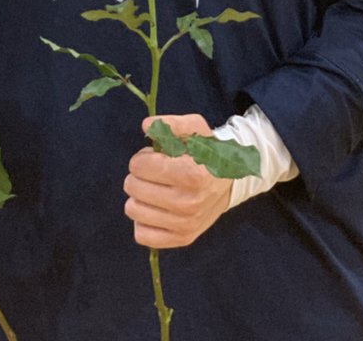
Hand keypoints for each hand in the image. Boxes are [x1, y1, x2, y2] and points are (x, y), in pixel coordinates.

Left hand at [124, 113, 231, 248]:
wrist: (228, 182)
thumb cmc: (207, 152)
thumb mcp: (195, 128)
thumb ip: (171, 124)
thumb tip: (146, 126)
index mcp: (192, 174)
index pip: (140, 166)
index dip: (142, 157)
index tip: (154, 157)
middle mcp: (188, 203)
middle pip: (133, 187)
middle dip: (139, 176)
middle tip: (155, 173)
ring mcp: (185, 224)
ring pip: (133, 210)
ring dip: (139, 197)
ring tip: (155, 189)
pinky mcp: (182, 239)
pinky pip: (143, 235)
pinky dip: (144, 221)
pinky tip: (155, 209)